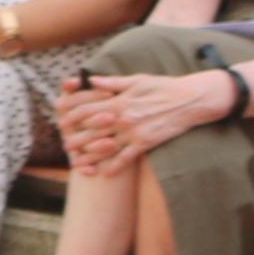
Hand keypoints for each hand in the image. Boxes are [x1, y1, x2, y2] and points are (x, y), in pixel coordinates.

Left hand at [58, 73, 201, 175]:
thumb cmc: (163, 87)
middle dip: (77, 138)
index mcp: (120, 101)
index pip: (89, 109)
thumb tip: (90, 80)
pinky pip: (126, 158)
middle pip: (93, 130)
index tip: (63, 120)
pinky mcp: (146, 143)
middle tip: (65, 145)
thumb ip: (112, 83)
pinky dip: (115, 167)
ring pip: (106, 147)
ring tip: (77, 163)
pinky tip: (104, 174)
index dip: (73, 115)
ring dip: (90, 156)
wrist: (190, 101)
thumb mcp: (136, 80)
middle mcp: (124, 118)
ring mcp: (135, 132)